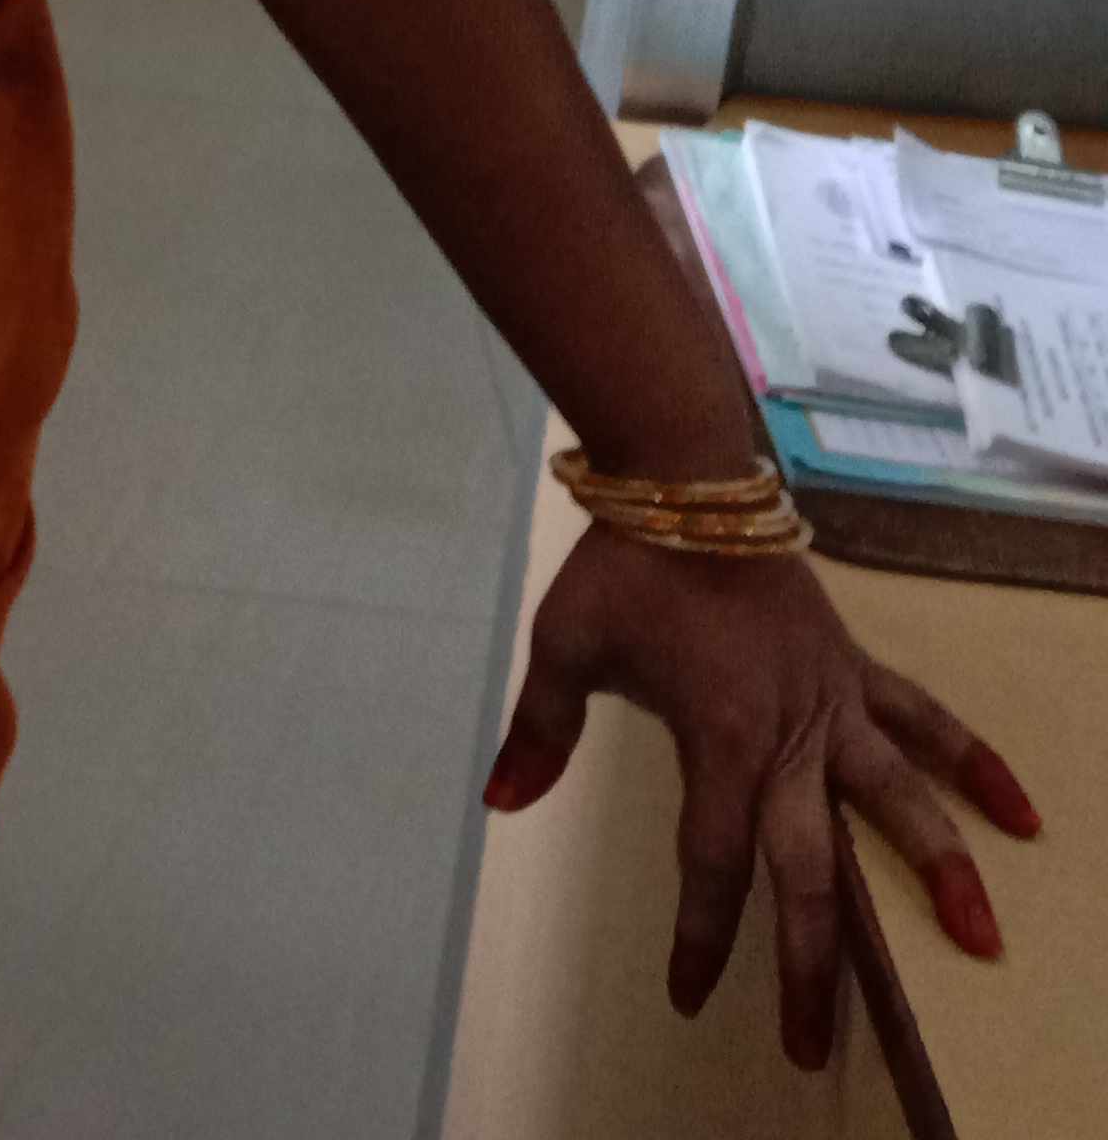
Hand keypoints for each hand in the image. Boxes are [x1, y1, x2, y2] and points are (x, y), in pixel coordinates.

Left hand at [485, 527, 1040, 1067]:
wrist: (686, 478)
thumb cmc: (624, 568)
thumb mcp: (565, 647)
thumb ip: (540, 732)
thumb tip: (499, 804)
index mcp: (720, 739)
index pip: (714, 864)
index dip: (702, 936)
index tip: (688, 994)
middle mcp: (791, 736)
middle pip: (810, 868)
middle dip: (810, 962)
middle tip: (811, 1042)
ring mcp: (834, 703)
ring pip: (899, 801)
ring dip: (939, 871)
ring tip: (981, 940)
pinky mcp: (855, 669)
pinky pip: (926, 718)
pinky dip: (974, 761)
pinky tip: (1020, 811)